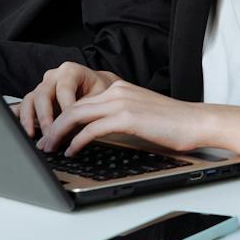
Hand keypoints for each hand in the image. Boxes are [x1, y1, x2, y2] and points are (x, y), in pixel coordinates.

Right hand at [18, 62, 117, 138]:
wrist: (96, 87)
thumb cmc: (99, 90)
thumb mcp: (100, 96)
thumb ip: (88, 107)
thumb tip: (78, 127)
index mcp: (70, 71)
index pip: (64, 89)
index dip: (65, 108)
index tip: (69, 125)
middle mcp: (53, 76)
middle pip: (43, 95)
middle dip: (46, 117)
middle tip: (51, 135)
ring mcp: (42, 86)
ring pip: (30, 100)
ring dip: (29, 119)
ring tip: (31, 136)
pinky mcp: (36, 98)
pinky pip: (24, 106)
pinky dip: (21, 118)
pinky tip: (21, 130)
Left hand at [38, 77, 215, 157]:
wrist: (197, 122)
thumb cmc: (174, 123)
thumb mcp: (140, 115)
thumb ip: (119, 117)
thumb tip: (98, 133)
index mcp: (118, 88)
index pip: (80, 100)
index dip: (61, 117)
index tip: (50, 133)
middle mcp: (116, 90)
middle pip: (72, 105)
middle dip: (53, 126)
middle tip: (42, 143)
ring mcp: (121, 102)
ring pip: (76, 114)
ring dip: (58, 133)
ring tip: (49, 148)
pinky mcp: (127, 117)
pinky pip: (91, 128)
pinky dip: (76, 141)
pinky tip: (71, 151)